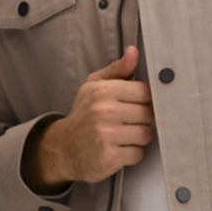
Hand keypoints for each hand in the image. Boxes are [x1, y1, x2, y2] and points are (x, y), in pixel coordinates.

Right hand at [23, 46, 150, 189]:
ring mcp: (106, 136)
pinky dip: (132, 154)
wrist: (63, 148)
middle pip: (148, 113)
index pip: (144, 91)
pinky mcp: (109, 158)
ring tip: (124, 136)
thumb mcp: (94, 87)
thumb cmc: (83, 115)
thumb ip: (117, 70)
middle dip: (142, 120)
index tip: (134, 105)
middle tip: (127, 122)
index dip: (144, 100)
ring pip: (145, 134)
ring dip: (139, 138)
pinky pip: (138, 154)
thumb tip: (134, 52)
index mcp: (102, 91)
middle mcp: (103, 111)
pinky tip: (119, 149)